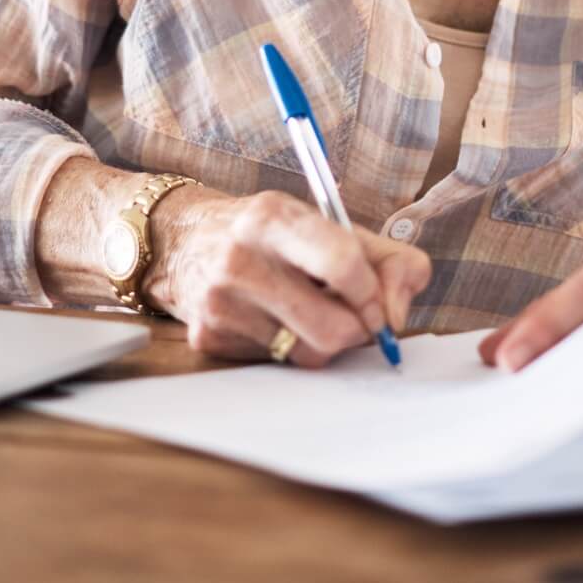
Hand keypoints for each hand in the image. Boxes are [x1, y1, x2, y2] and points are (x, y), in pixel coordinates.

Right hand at [142, 188, 430, 367]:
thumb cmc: (274, 234)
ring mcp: (219, 303)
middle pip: (333, 328)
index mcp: (273, 217)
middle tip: (351, 311)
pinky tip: (273, 318)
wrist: (185, 241)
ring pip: (308, 355)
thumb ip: (387, 258)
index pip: (342, 262)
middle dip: (356, 328)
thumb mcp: (329, 225)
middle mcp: (240, 259)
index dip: (373, 292)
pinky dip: (289, 347)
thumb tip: (397, 314)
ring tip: (307, 308)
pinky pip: (277, 364)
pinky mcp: (207, 339)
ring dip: (323, 341)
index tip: (378, 300)